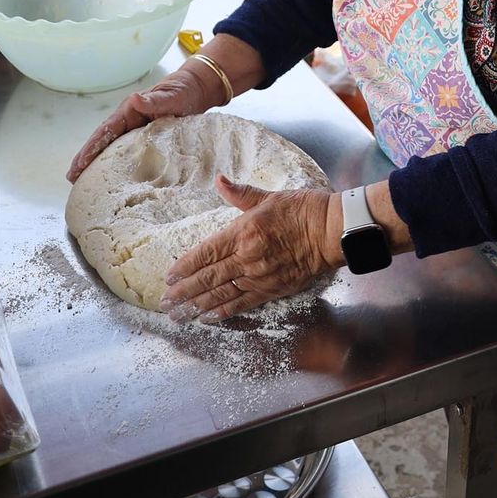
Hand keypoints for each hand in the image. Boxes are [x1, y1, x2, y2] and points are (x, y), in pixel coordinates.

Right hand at [66, 68, 213, 180]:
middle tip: (71, 178)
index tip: (78, 164)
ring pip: (111, 148)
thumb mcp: (172, 97)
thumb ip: (155, 100)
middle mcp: (127, 120)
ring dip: (96, 163)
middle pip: (102, 141)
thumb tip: (135, 98)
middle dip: (85, 159)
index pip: (105, 131)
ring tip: (81, 181)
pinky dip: (115, 163)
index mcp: (129, 110)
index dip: (91, 148)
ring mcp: (134, 129)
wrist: (195, 90)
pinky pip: (126, 152)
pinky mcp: (143, 138)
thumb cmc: (183, 92)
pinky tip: (110, 177)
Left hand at [161, 176, 341, 321]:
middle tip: (165, 302)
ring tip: (179, 314)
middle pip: (208, 278)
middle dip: (184, 291)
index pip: (206, 253)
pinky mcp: (272, 289)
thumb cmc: (303, 210)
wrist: (331, 232)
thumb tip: (219, 181)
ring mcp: (260, 276)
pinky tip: (208, 317)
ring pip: (221, 294)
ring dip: (197, 305)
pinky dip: (224, 311)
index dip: (185, 266)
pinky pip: (243, 303)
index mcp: (243, 232)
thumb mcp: (268, 197)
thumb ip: (240, 194)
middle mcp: (247, 258)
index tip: (168, 276)